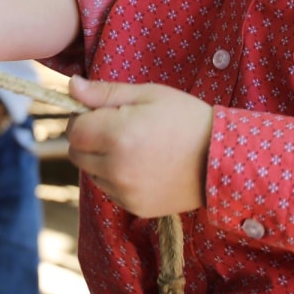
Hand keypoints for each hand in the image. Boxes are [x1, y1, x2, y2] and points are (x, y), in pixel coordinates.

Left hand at [66, 76, 213, 216]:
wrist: (222, 158)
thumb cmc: (186, 118)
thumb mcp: (148, 94)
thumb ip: (105, 92)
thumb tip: (71, 87)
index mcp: (117, 135)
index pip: (74, 130)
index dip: (81, 118)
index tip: (99, 112)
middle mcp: (116, 168)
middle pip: (76, 153)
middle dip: (89, 139)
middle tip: (117, 128)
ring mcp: (125, 191)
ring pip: (91, 173)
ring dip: (100, 160)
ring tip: (133, 147)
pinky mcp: (135, 207)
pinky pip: (109, 190)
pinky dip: (116, 178)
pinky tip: (142, 166)